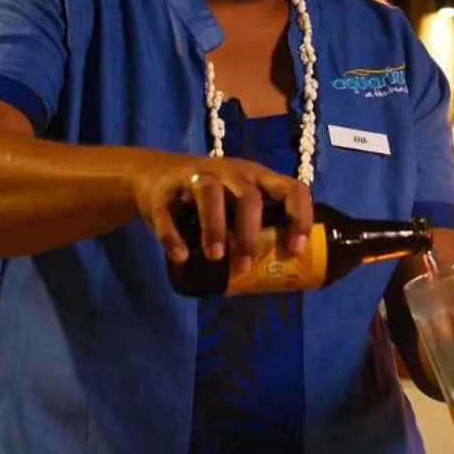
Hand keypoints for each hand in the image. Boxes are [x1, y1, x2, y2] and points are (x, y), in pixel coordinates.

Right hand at [131, 152, 312, 279]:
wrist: (155, 175)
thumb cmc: (210, 199)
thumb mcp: (235, 204)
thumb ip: (251, 231)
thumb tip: (268, 280)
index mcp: (256, 178)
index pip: (290, 188)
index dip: (298, 217)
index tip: (295, 249)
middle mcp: (229, 172)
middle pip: (247, 196)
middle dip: (249, 233)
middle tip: (244, 266)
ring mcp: (195, 177)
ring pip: (209, 193)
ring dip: (214, 226)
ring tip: (216, 257)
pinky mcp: (164, 190)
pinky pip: (168, 211)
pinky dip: (173, 235)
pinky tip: (181, 256)